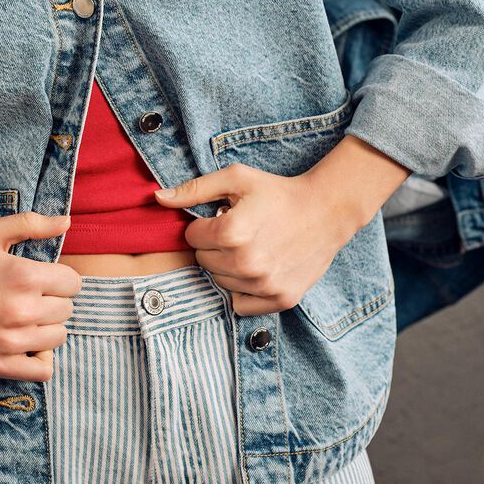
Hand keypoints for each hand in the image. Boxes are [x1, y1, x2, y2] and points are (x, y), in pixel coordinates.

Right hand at [0, 212, 81, 381]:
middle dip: (54, 300)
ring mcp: (12, 341)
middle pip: (67, 310)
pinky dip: (41, 358)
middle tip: (31, 296)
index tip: (44, 278)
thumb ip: (31, 223)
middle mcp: (23, 310)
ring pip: (58, 337)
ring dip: (48, 327)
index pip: (73, 283)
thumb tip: (66, 222)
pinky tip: (28, 344)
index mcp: (25, 276)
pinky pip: (43, 371)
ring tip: (27, 317)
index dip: (61, 278)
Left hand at [154, 165, 356, 316]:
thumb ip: (193, 189)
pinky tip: (258, 268)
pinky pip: (241, 304)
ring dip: (228, 267)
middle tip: (240, 232)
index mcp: (231, 232)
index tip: (224, 217)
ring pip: (220, 283)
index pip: (191, 238)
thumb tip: (157, 198)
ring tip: (251, 247)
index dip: (205, 225)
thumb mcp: (235, 179)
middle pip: (203, 262)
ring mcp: (264, 285)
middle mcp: (246, 263)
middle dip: (215, 246)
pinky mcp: (280, 299)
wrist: (326, 211)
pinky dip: (243, 290)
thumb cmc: (277, 191)